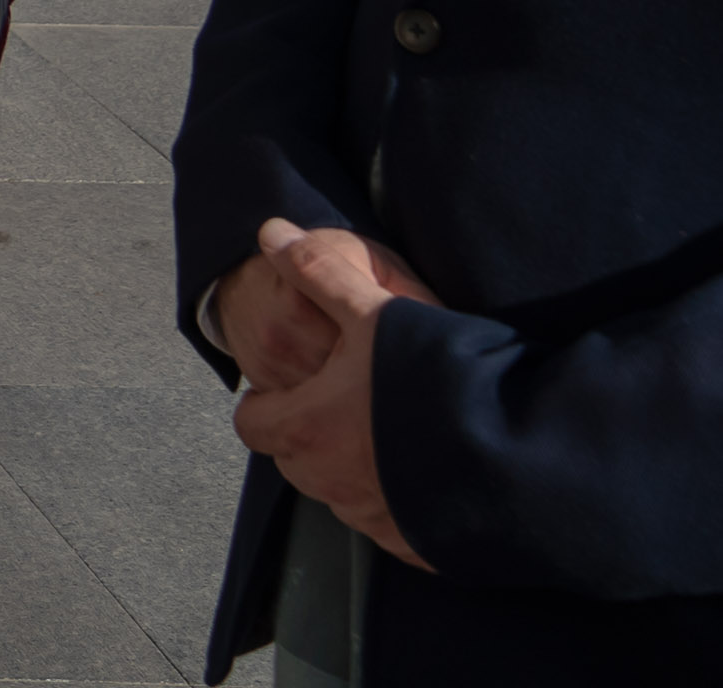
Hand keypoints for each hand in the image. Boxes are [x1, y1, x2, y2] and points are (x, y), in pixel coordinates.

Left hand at [229, 220, 438, 569]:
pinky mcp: (422, 546)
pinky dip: (400, 499)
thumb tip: (270, 232)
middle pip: (296, 459)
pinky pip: (393, 523)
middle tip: (352, 400)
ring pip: (343, 493)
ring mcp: (378, 520)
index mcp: (307, 430)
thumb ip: (319, 272)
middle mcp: (333, 484)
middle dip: (313, 431)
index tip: (298, 383)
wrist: (525, 456)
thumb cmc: (437, 378)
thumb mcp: (375, 311)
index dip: (269, 399)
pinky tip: (433, 466)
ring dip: (357, 466)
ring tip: (397, 428)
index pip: (253, 422)